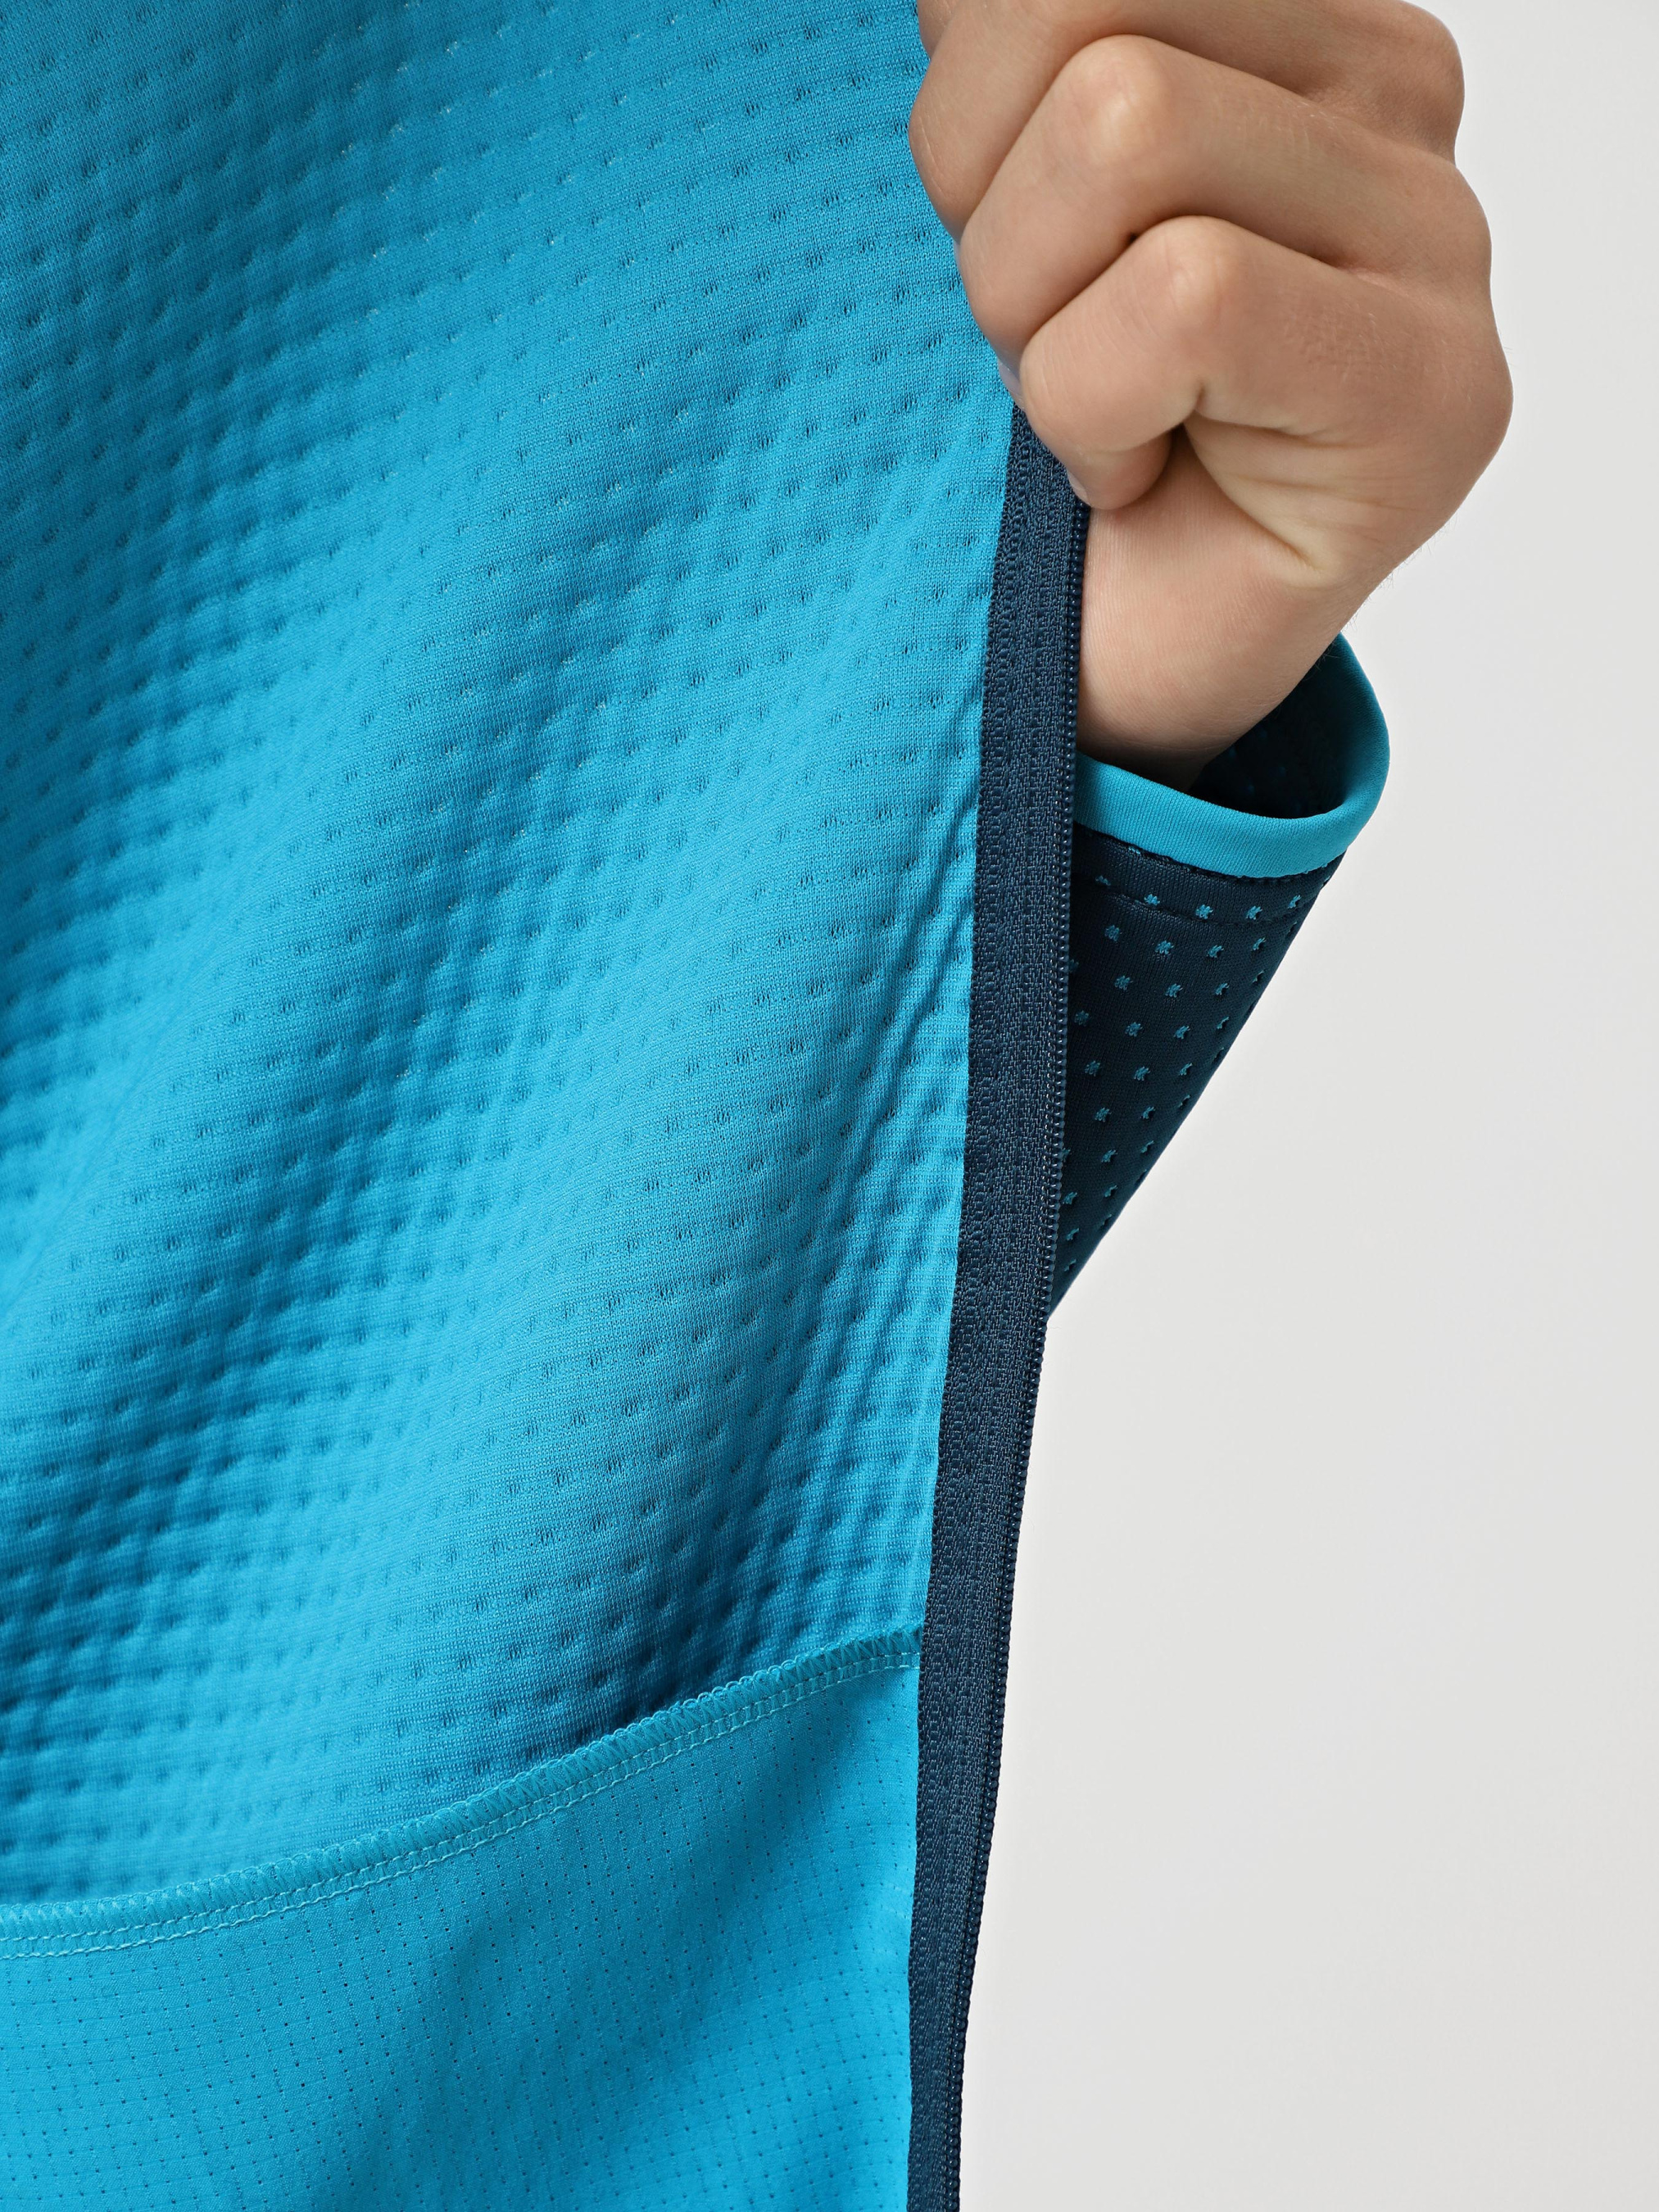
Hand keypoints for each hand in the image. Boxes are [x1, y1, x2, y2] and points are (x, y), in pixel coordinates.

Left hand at [909, 0, 1510, 782]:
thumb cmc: (1070, 419)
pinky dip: (1092, 412)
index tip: (1022, 243)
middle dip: (984, 215)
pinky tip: (1132, 473)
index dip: (967, 104)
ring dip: (1031, 321)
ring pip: (1121, 130)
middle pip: (1078, 15)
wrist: (1117, 647)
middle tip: (1042, 342)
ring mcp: (1436, 238)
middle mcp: (1397, 87)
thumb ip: (1024, 48)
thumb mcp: (1014, 184)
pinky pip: (1182, 302)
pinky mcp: (1428, 387)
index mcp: (1298, 16)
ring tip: (1090, 407)